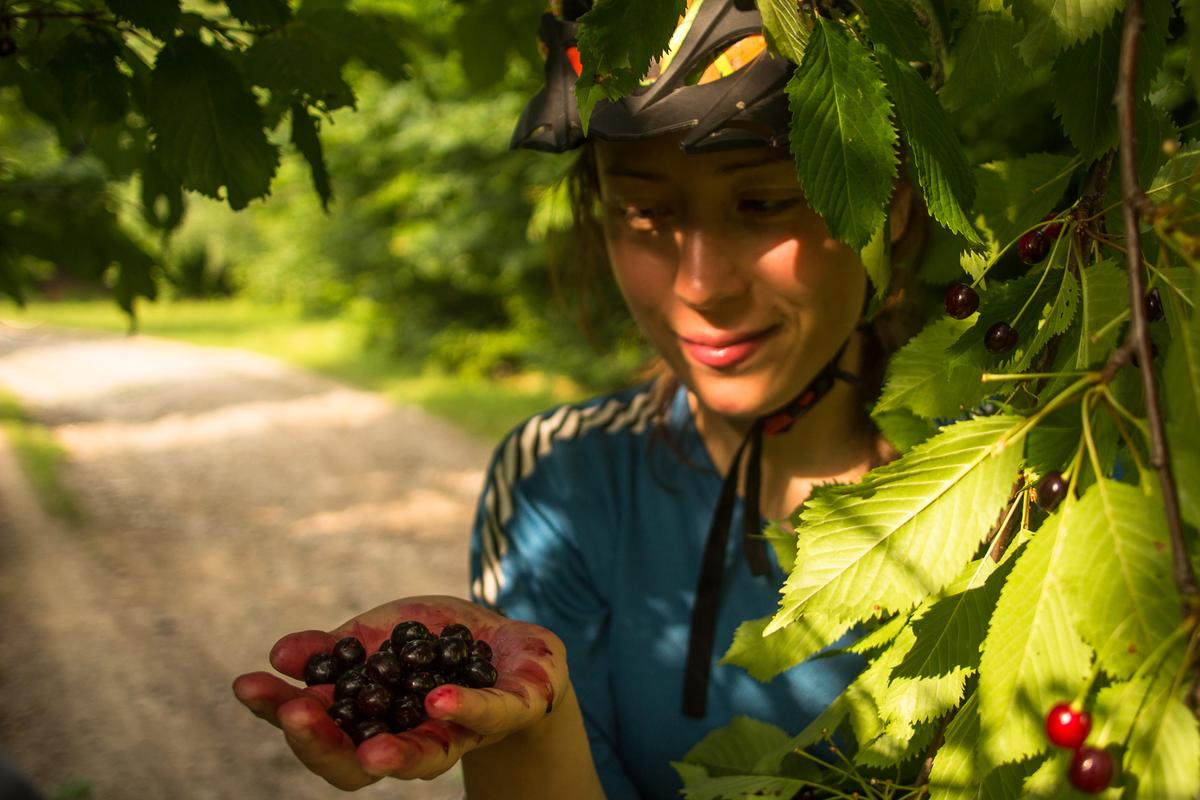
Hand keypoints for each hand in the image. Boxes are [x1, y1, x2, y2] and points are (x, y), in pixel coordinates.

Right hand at [232, 595, 566, 789]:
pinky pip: (486, 716)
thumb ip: (337, 650)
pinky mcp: (509, 712)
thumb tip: (280, 653)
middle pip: (356, 763)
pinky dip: (463, 710)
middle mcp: (409, 742)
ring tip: (371, 751)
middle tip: (296, 712)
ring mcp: (461, 736)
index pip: (316, 730)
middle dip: (323, 741)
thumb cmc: (436, 643)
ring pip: (424, 757)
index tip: (247, 684)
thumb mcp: (380, 635)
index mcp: (370, 725)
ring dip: (395, 756)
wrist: (513, 643)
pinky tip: (438, 700)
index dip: (279, 711)